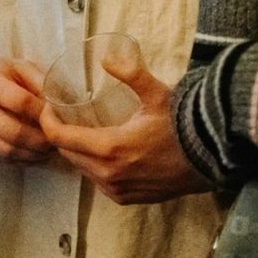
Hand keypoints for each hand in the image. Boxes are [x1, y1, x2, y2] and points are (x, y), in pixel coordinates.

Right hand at [0, 53, 53, 164]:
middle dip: (41, 141)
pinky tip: (32, 155)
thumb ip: (37, 80)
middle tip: (58, 141)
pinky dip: (18, 161)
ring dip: (32, 156)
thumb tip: (62, 102)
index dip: (44, 112)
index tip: (59, 116)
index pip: (21, 102)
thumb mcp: (12, 65)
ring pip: (6, 152)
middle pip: (14, 133)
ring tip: (49, 151)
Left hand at [39, 53, 208, 204]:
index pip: (60, 138)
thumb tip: (106, 58)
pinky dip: (95, 167)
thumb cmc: (183, 124)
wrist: (210, 157)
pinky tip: (104, 152)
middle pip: (68, 154)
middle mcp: (109, 174)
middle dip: (62, 135)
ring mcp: (117, 190)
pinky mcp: (126, 199)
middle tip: (64, 116)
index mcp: (109, 148)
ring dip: (78, 152)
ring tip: (83, 131)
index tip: (48, 108)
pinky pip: (98, 183)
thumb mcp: (156, 94)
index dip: (47, 121)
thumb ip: (131, 73)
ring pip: (82, 169)